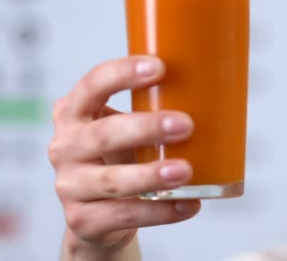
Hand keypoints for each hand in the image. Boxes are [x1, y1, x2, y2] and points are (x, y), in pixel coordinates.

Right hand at [48, 56, 200, 256]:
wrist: (99, 215)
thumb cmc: (122, 157)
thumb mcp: (127, 129)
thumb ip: (153, 109)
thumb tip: (221, 89)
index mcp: (75, 112)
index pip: (93, 85)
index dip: (123, 74)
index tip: (160, 66)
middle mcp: (64, 146)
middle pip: (104, 134)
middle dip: (146, 128)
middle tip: (187, 124)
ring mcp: (70, 186)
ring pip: (112, 180)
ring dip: (151, 175)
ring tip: (187, 171)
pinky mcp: (82, 220)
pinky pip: (123, 216)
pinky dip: (159, 212)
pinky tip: (188, 205)